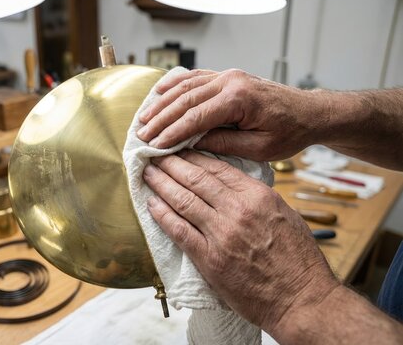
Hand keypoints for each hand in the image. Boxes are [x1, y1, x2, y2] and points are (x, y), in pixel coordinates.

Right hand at [137, 69, 326, 160]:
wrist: (309, 112)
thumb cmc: (289, 132)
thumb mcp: (259, 147)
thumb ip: (223, 143)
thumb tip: (191, 144)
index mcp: (239, 100)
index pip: (195, 117)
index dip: (171, 133)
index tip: (154, 146)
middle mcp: (231, 82)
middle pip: (185, 99)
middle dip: (160, 118)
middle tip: (141, 134)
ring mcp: (229, 75)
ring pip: (186, 86)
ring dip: (163, 102)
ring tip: (144, 118)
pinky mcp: (229, 76)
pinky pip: (196, 77)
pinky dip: (175, 84)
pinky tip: (160, 92)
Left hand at [143, 150, 338, 331]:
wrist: (300, 299)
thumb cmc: (297, 259)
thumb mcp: (284, 214)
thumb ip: (256, 197)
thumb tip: (233, 183)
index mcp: (257, 196)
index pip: (217, 168)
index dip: (193, 156)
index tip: (179, 149)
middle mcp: (237, 210)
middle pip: (195, 179)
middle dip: (171, 163)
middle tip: (155, 154)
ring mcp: (221, 234)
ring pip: (183, 200)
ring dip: (161, 184)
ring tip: (148, 173)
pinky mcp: (209, 259)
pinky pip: (179, 231)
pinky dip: (162, 215)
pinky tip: (151, 204)